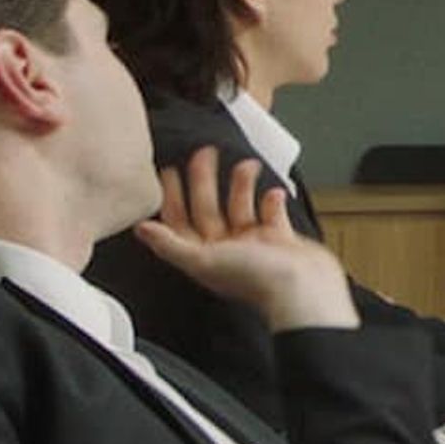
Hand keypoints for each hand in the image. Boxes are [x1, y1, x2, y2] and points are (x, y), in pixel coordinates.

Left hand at [132, 149, 357, 331]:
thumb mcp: (204, 260)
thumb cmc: (258, 281)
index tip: (170, 172)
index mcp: (204, 257)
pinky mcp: (280, 241)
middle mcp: (226, 251)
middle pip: (208, 209)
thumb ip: (170, 245)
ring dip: (241, 185)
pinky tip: (272, 191)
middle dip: (204, 180)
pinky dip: (271, 200)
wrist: (304, 290)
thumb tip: (141, 230)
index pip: (180, 223)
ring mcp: (254, 245)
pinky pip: (271, 213)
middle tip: (204, 153)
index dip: (172, 197)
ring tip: (246, 165)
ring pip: (240, 207)